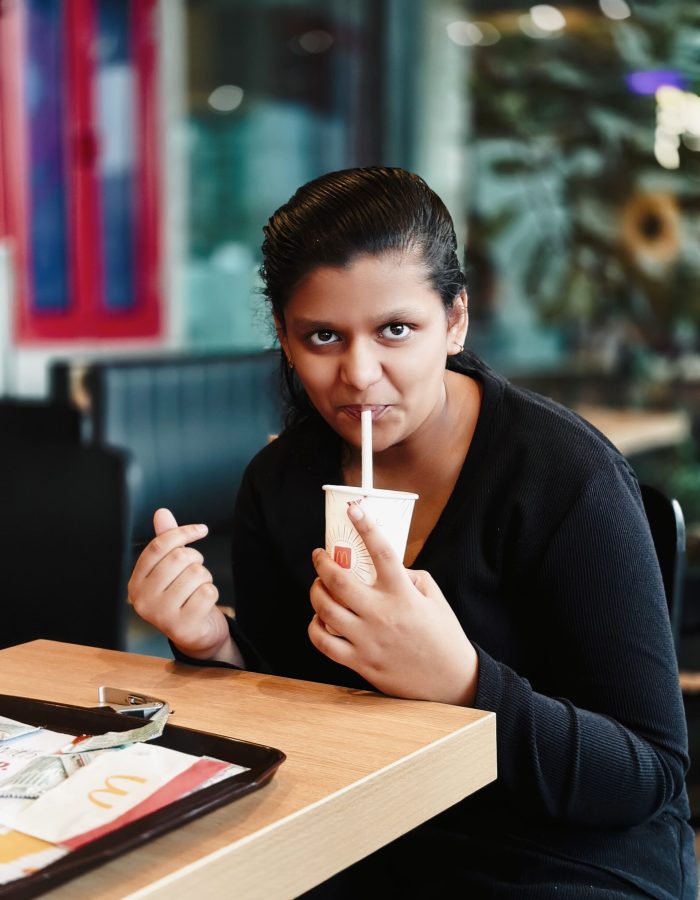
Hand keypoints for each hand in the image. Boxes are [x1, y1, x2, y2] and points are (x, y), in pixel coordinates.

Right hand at [128, 508, 240, 663]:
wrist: (196, 635)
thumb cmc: (183, 596)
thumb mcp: (171, 569)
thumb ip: (166, 541)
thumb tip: (161, 512)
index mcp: (135, 582)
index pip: (158, 545)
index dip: (183, 532)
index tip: (202, 529)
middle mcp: (142, 600)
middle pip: (179, 558)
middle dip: (196, 559)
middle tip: (197, 572)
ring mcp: (160, 615)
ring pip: (196, 573)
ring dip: (205, 578)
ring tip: (198, 590)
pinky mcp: (181, 627)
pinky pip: (207, 592)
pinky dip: (212, 594)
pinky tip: (203, 604)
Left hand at [308, 503, 477, 704]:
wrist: (451, 680)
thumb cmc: (443, 634)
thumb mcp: (433, 596)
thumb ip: (408, 577)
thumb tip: (381, 568)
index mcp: (403, 594)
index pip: (382, 552)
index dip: (366, 527)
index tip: (354, 509)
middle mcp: (382, 614)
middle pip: (339, 580)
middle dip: (322, 562)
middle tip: (319, 554)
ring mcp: (368, 639)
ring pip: (325, 609)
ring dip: (315, 591)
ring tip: (318, 585)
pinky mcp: (360, 662)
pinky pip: (324, 642)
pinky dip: (315, 626)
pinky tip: (320, 618)